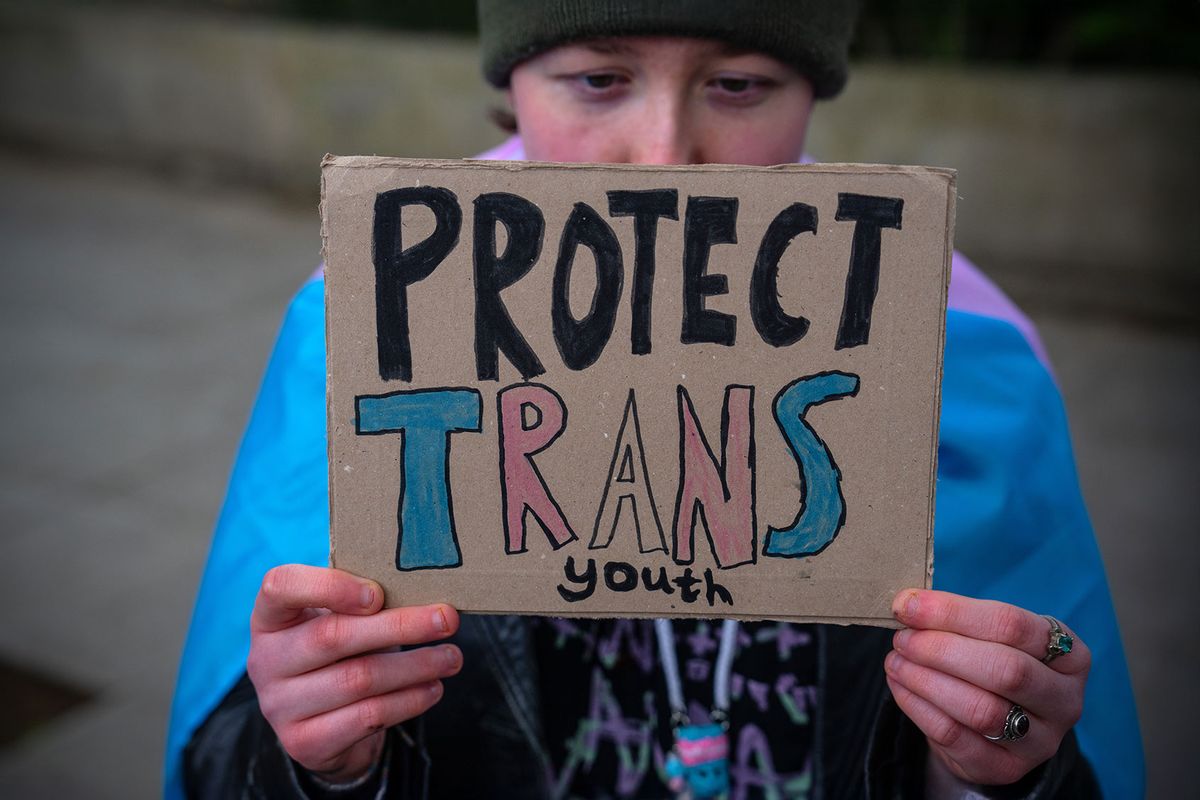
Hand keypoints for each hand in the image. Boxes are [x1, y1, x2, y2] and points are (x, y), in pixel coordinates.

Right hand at [247, 564, 461, 782]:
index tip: (378, 593)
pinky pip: (366, 717)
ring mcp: (280, 706)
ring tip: (451, 657)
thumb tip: (423, 584)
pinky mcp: (303, 741)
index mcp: (270, 616)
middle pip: (333, 637)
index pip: (281, 587)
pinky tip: (432, 688)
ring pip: (358, 680)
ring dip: (415, 666)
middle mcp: (265, 660)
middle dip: (400, 626)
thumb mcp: (338, 617)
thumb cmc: (338, 649)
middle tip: (447, 619)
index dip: (329, 587)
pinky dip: (408, 701)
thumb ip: (364, 596)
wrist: (320, 720)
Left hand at [885, 589, 1089, 785]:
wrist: (995, 726)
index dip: (953, 612)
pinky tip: (900, 686)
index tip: (907, 605)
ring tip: (895, 661)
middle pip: (1004, 669)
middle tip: (902, 638)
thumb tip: (906, 604)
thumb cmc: (993, 663)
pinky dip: (919, 708)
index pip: (1012, 624)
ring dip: (926, 680)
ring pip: (981, 709)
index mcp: (1070, 655)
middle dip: (941, 649)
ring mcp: (1041, 741)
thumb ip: (956, 619)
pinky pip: (956, 738)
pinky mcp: (1007, 769)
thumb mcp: (989, 636)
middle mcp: (1065, 700)